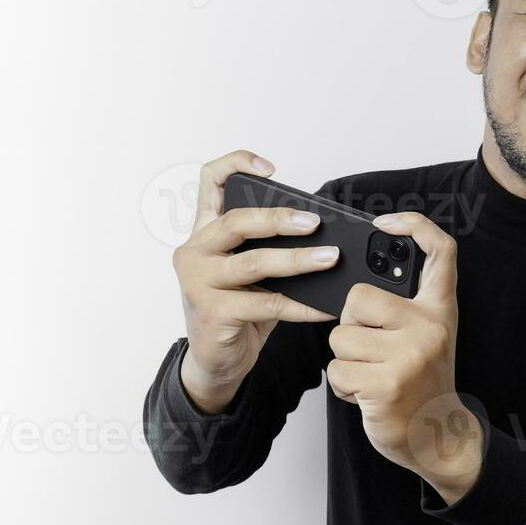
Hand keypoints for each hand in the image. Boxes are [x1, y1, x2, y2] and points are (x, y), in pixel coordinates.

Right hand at [172, 150, 340, 413]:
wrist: (215, 360)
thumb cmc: (236, 309)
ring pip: (254, 263)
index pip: (210, 181)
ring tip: (330, 258)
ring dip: (297, 260)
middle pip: (236, 221)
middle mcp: (195, 251)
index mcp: (204, 231)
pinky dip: (302, 306)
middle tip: (315, 222)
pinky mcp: (213, 313)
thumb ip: (269, 248)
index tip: (270, 169)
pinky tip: (325, 307)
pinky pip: (268, 304)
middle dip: (279, 219)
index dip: (236, 164)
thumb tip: (322, 235)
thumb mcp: (250, 272)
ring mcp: (199, 282)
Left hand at [325, 212, 482, 503]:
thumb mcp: (429, 336)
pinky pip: (338, 370)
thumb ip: (405, 307)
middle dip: (350, 326)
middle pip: (358, 298)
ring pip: (340, 337)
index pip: (440, 250)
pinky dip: (343, 386)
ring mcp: (410, 355)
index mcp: (439, 309)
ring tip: (372, 376)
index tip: (383, 223)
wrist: (440, 437)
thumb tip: (358, 285)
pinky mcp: (386, 384)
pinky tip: (368, 395)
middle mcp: (429, 327)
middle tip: (373, 350)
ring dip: (346, 361)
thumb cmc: (424, 384)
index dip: (412, 224)